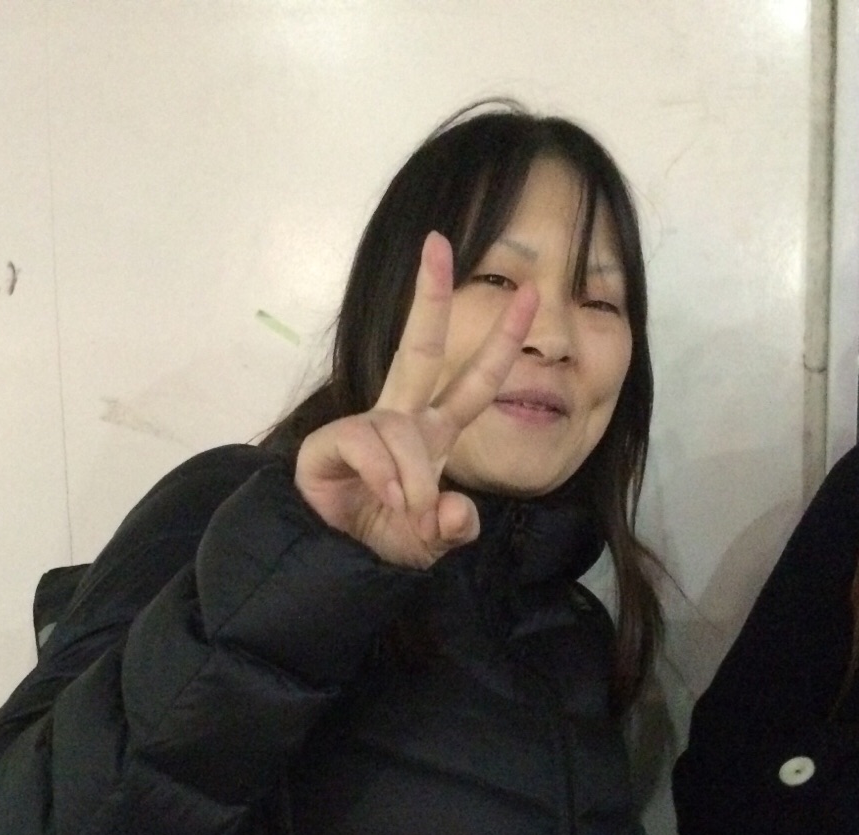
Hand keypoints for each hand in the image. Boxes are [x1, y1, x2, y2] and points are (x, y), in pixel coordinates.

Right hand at [294, 231, 536, 567]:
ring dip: (413, 475)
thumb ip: (453, 528)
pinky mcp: (329, 443)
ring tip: (407, 510)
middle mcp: (402, 422)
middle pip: (421, 349)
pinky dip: (384, 475)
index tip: (529, 294)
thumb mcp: (432, 543)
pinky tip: (384, 497)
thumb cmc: (382, 543)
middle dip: (430, 296)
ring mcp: (365, 430)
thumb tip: (454, 510)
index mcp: (435, 434)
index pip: (476, 383)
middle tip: (437, 243)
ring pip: (402, 428)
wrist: (331, 567)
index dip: (502, 341)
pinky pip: (367, 441)